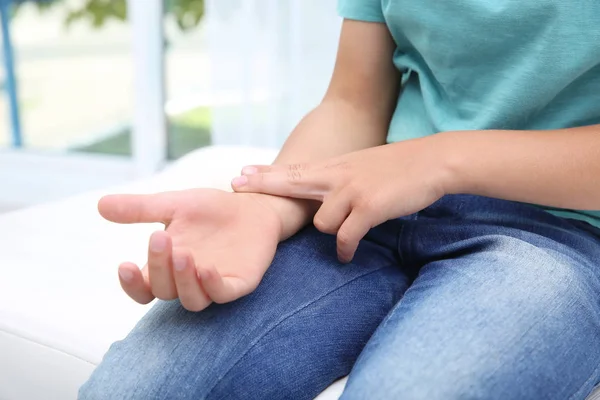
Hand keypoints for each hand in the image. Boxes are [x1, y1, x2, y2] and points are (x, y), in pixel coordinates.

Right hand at [98, 189, 282, 310]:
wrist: (252, 205)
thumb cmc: (211, 210)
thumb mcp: (173, 204)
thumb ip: (140, 208)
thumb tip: (100, 204)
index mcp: (167, 266)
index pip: (143, 288)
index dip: (131, 284)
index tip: (124, 264)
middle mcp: (188, 280)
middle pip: (164, 290)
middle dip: (159, 267)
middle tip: (160, 238)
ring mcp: (214, 284)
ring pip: (192, 300)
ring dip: (183, 281)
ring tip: (182, 254)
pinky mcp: (240, 283)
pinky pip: (223, 294)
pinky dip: (213, 285)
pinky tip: (206, 268)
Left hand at [232, 139, 450, 261]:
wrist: (431, 161)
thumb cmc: (398, 168)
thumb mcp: (362, 166)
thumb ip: (339, 177)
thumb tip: (322, 194)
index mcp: (336, 167)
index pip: (294, 170)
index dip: (266, 173)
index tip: (241, 172)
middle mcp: (338, 176)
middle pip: (291, 181)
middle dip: (263, 185)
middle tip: (236, 185)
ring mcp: (352, 190)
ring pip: (321, 222)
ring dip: (331, 231)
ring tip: (346, 235)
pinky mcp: (368, 207)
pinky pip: (345, 237)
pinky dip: (345, 250)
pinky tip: (346, 256)